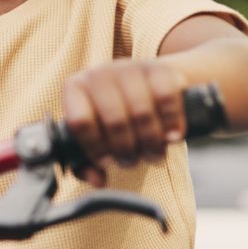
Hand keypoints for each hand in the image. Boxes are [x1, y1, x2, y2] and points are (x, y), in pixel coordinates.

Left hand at [62, 59, 187, 186]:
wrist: (148, 83)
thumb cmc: (116, 115)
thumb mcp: (97, 134)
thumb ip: (88, 162)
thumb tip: (98, 181)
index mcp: (75, 88)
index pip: (80, 122)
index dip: (95, 148)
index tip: (107, 161)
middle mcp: (98, 74)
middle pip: (114, 122)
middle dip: (127, 151)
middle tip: (133, 162)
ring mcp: (128, 68)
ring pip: (141, 114)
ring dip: (151, 143)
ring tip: (153, 154)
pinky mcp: (158, 69)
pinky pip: (167, 100)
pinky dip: (172, 124)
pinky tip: (172, 137)